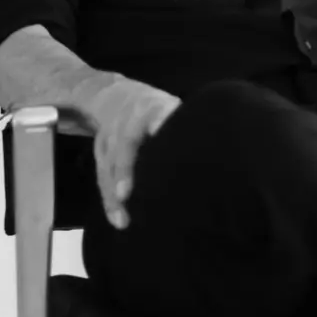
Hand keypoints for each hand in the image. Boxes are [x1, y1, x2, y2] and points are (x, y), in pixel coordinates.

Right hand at [85, 77, 180, 229]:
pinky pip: (102, 177)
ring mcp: (110, 135)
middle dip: (124, 169)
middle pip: (124, 143)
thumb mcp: (173, 107)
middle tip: (126, 194)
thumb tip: (217, 150)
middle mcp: (128, 119)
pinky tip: (118, 219)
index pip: (155, 113)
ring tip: (123, 220)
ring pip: (108, 165)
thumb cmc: (159, 109)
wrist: (116, 96)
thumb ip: (188, 124)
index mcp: (153, 106)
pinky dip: (108, 199)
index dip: (157, 123)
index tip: (159, 135)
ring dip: (113, 194)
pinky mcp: (100, 152)